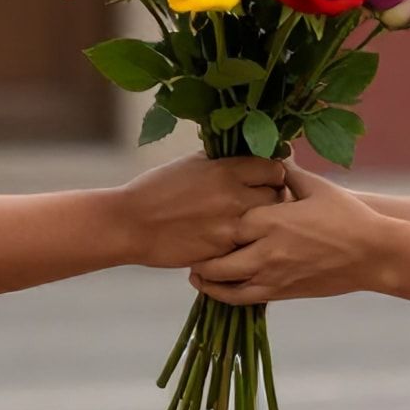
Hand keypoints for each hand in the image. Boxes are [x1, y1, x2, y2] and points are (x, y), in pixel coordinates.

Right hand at [117, 153, 285, 267]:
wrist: (131, 224)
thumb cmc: (157, 189)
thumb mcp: (191, 164)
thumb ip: (223, 161)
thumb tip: (250, 157)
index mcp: (226, 169)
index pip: (275, 167)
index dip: (272, 172)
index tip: (265, 176)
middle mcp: (234, 196)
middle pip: (278, 194)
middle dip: (273, 196)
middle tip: (259, 199)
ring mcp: (231, 227)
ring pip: (268, 222)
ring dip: (262, 220)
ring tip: (248, 220)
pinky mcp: (223, 252)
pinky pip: (249, 244)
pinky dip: (245, 241)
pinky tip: (231, 237)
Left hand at [189, 163, 388, 303]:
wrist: (373, 253)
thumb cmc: (346, 215)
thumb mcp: (315, 186)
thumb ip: (285, 172)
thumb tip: (268, 154)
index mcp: (272, 219)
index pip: (227, 222)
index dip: (212, 221)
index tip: (198, 214)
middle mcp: (268, 250)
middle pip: (219, 258)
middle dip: (201, 257)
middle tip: (188, 249)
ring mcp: (275, 275)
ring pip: (228, 285)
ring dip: (208, 281)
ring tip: (195, 274)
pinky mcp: (284, 292)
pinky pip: (246, 300)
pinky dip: (227, 297)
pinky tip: (219, 291)